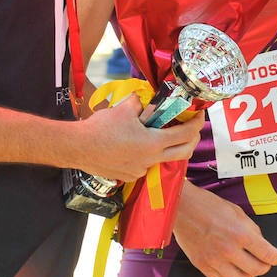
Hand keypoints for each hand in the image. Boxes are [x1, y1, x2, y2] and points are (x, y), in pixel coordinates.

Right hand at [71, 95, 203, 181]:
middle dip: (191, 140)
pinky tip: (135, 145)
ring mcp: (140, 171)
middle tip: (191, 128)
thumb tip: (145, 100)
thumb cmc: (101, 128)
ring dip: (165, 147)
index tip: (199, 116)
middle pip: (183, 152)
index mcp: (153, 143)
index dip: (196, 124)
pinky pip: (145, 165)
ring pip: (162, 158)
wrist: (77, 147)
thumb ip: (141, 103)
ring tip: (156, 133)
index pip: (185, 134)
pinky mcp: (128, 176)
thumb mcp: (124, 109)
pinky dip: (147, 155)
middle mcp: (150, 160)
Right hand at [173, 183, 276, 276]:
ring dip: (248, 276)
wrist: (182, 207)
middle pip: (257, 270)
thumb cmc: (209, 205)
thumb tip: (261, 244)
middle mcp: (229, 249)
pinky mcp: (202, 265)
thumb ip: (251, 230)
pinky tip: (234, 275)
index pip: (267, 254)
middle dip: (265, 267)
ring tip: (249, 269)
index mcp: (241, 233)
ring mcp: (215, 259)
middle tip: (265, 262)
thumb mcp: (237, 212)